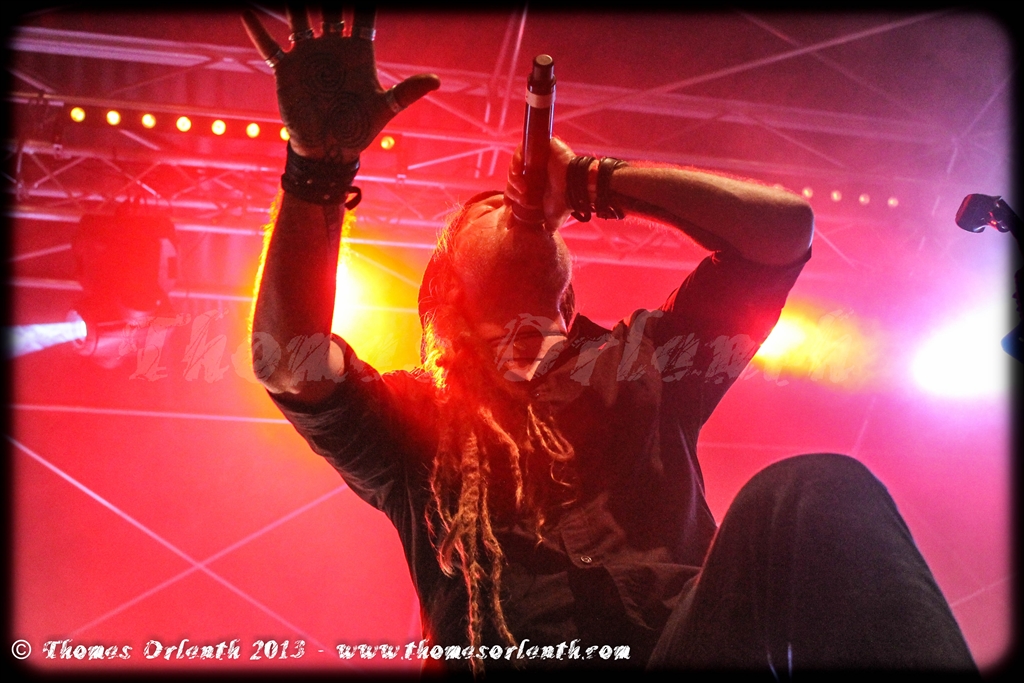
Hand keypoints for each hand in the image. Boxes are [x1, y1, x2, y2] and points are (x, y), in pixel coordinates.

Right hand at [242, 5, 439, 159]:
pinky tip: (245, 11)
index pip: (363, 15)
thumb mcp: (384, 109)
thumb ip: (406, 92)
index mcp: (357, 51)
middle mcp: (332, 47)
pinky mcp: (287, 70)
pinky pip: (270, 46)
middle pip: (329, 8)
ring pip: (298, 18)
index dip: (364, 0)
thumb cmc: (359, 130)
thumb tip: (436, 81)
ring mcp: (308, 56)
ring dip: (292, 2)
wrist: (328, 151)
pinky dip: (258, 30)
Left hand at [505, 137, 575, 231]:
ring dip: (514, 179)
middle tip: (521, 199)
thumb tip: (547, 233)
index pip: (515, 187)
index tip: (508, 205)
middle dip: (512, 190)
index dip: (510, 195)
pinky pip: (521, 150)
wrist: (576, 188)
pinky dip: (516, 162)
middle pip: (513, 177)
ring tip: (522, 188)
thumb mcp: (552, 218)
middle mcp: (535, 171)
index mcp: (536, 184)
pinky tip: (519, 174)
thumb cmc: (565, 202)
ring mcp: (538, 158)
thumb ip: (548, 225)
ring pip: (515, 165)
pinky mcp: (541, 147)